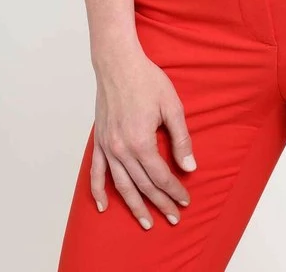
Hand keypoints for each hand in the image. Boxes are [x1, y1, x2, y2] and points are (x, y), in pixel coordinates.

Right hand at [90, 47, 196, 229]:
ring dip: (134, 206)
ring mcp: (108, 146)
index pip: (161, 176)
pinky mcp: (99, 141)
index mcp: (141, 142)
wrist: (118, 63)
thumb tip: (189, 167)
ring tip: (146, 222)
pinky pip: (96, 171)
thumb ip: (181, 139)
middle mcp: (122, 149)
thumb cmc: (147, 80)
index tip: (185, 201)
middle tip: (173, 218)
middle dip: (160, 203)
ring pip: (121, 185)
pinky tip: (104, 206)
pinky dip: (98, 190)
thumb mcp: (172, 106)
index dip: (175, 190)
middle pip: (143, 185)